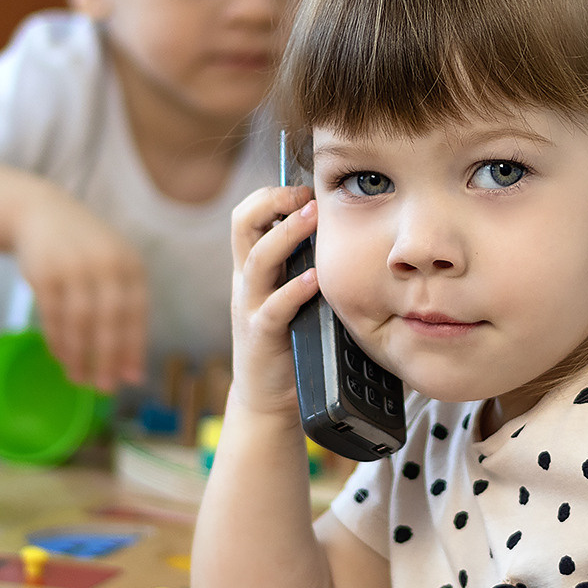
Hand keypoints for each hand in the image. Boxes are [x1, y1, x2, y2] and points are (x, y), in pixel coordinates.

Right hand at [12, 187, 146, 390]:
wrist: (42, 214)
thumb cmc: (85, 250)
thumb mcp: (113, 266)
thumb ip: (125, 308)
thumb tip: (132, 365)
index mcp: (130, 265)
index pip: (136, 314)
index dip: (134, 348)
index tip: (132, 379)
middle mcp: (106, 265)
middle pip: (109, 322)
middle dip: (107, 359)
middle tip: (105, 387)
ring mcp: (74, 268)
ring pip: (79, 323)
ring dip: (80, 356)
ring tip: (79, 379)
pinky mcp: (45, 274)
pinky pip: (53, 317)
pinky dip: (58, 341)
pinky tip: (62, 357)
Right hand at [227, 184, 319, 419]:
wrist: (269, 399)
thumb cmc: (291, 341)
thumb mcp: (295, 296)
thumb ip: (308, 266)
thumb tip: (346, 233)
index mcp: (254, 267)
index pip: (249, 215)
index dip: (272, 195)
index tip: (305, 188)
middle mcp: (247, 281)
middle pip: (242, 224)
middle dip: (272, 201)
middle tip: (306, 194)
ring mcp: (251, 307)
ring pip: (257, 259)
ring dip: (286, 234)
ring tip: (311, 217)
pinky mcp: (261, 336)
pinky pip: (273, 307)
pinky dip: (293, 290)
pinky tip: (314, 279)